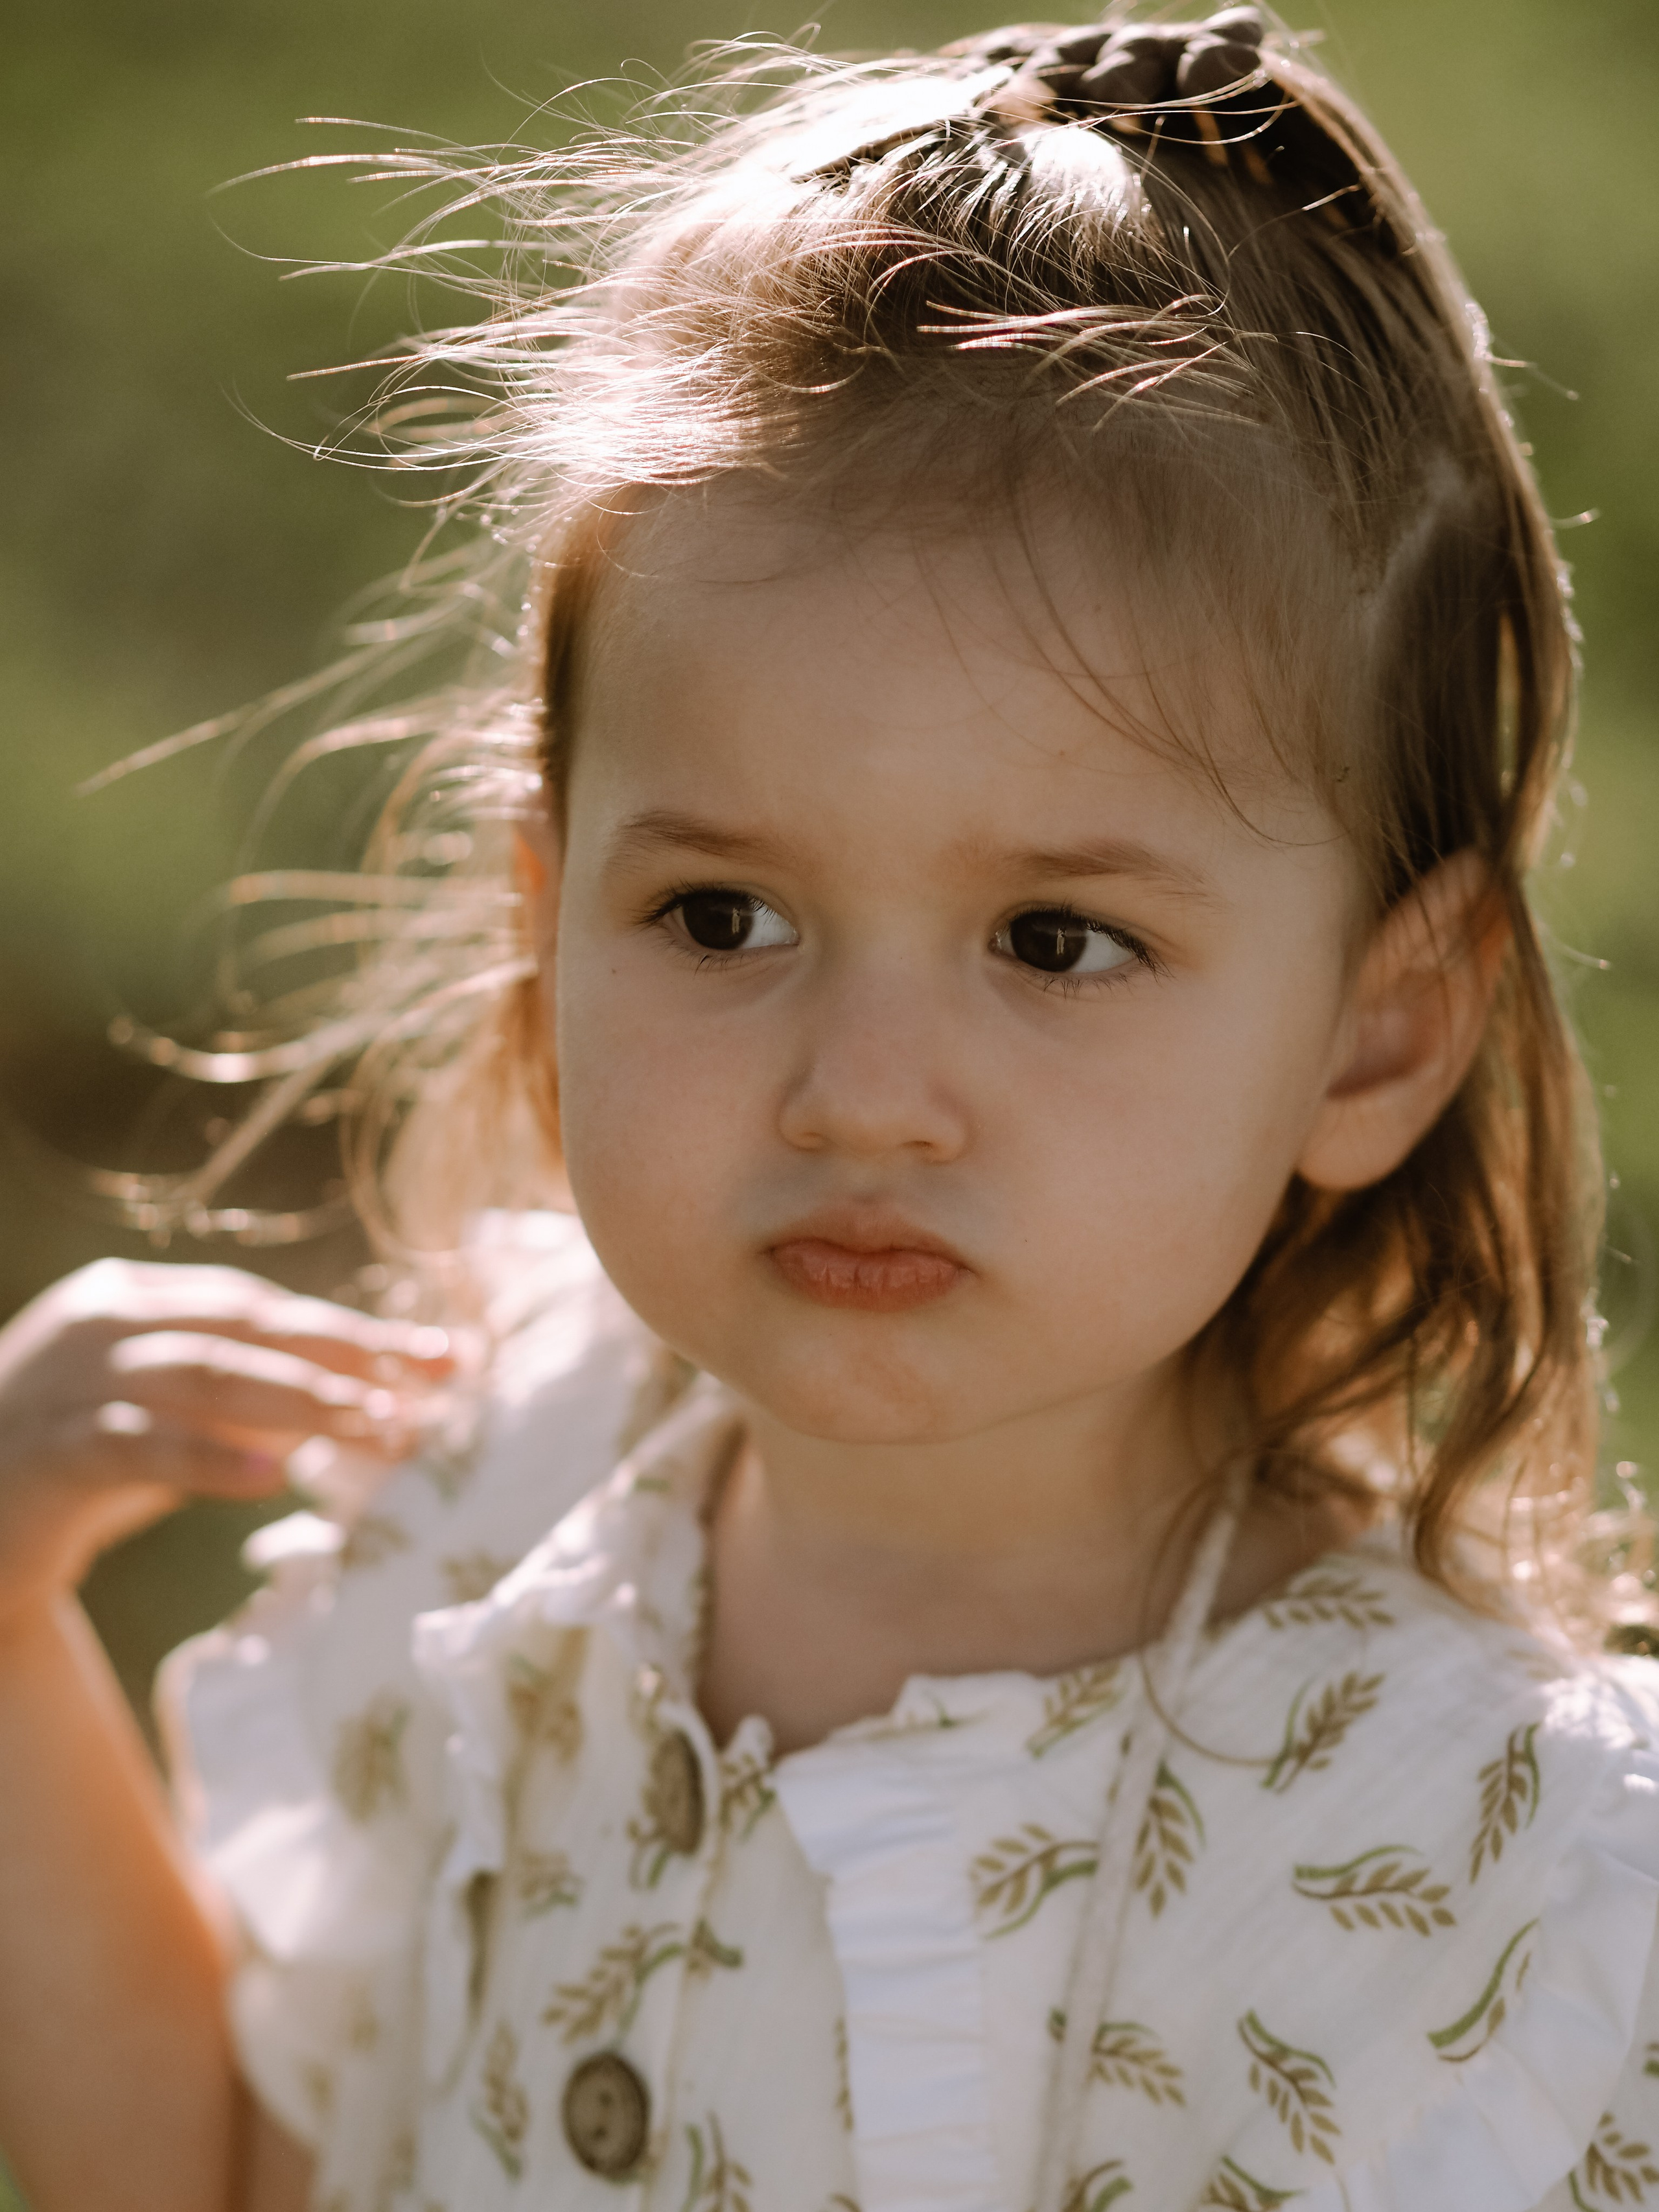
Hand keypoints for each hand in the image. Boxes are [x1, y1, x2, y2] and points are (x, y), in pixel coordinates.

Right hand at [0, 1259, 452, 1631]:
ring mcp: (72, 1381)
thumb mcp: (163, 1413)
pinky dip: (210, 1458)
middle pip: (248, 1327)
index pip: (264, 1305)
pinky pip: (141, 1445)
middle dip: (349, 1356)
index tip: (442, 1357)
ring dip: (303, 1402)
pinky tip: (272, 1474)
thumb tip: (365, 1399)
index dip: (355, 1331)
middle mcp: (104, 1324)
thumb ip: (240, 1394)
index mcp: (135, 1299)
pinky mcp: (51, 1450)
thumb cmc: (75, 1465)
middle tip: (430, 1385)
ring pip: (208, 1376)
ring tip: (378, 1426)